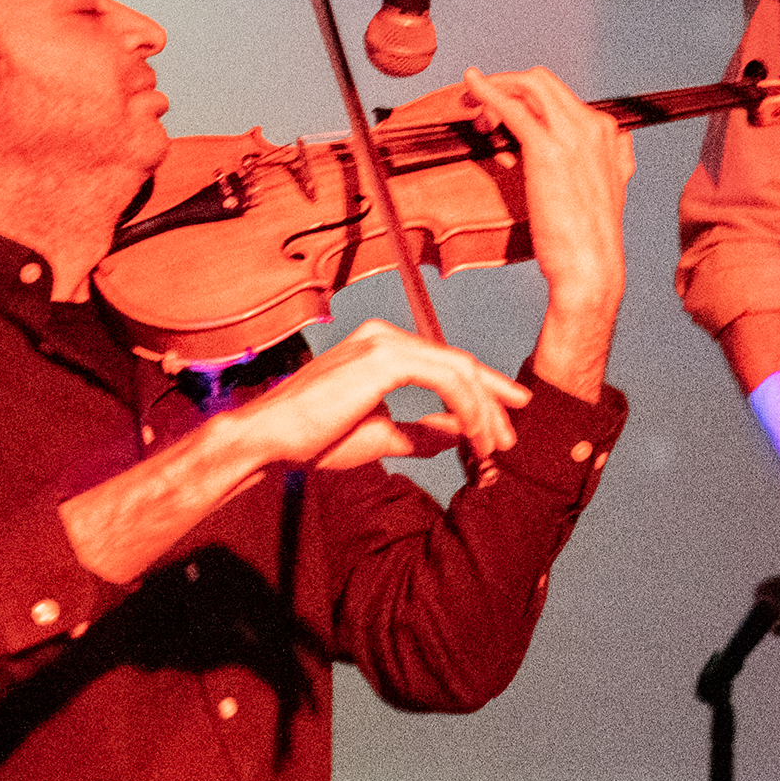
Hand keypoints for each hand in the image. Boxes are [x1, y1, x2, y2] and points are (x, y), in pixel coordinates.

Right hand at [245, 318, 530, 471]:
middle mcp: (386, 336)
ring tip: (497, 444)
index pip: (445, 364)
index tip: (506, 416)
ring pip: (458, 370)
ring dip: (484, 409)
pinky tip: (475, 433)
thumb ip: (421, 432)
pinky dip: (467, 407)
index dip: (481, 390)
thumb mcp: (380, 435)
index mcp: (382, 347)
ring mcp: (385, 341)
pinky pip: (445, 379)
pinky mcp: (384, 358)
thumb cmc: (311, 440)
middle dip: (492, 400)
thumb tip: (457, 435)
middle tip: (514, 433)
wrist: (266, 440)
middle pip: (459, 362)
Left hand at [454, 65, 632, 398]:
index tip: (505, 123)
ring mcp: (572, 136)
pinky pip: (513, 106)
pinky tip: (470, 86)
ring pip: (529, 86)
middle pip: (544, 82)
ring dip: (495, 89)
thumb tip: (603, 151)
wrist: (590, 268)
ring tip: (473, 110)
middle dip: (508, 85)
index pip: (562, 98)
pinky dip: (488, 90)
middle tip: (480, 109)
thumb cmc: (590, 240)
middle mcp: (593, 127)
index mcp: (608, 135)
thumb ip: (608, 163)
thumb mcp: (609, 191)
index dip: (529, 102)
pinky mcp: (546, 150)